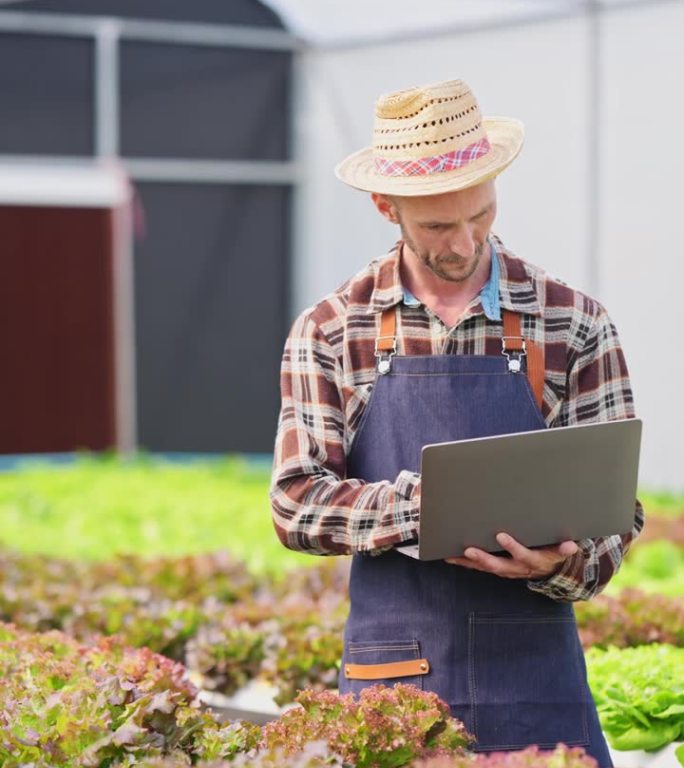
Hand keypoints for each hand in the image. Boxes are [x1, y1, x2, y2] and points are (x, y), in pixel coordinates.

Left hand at [444, 533, 578, 579]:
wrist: (548, 571)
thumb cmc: (552, 553)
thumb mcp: (560, 551)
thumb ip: (563, 549)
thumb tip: (572, 546)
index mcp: (532, 561)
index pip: (523, 555)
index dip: (513, 547)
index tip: (501, 535)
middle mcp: (516, 568)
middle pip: (498, 565)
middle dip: (484, 558)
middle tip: (469, 550)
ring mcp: (505, 570)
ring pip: (485, 567)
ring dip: (469, 563)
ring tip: (453, 556)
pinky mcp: (496, 569)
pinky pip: (478, 567)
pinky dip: (464, 563)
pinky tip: (450, 557)